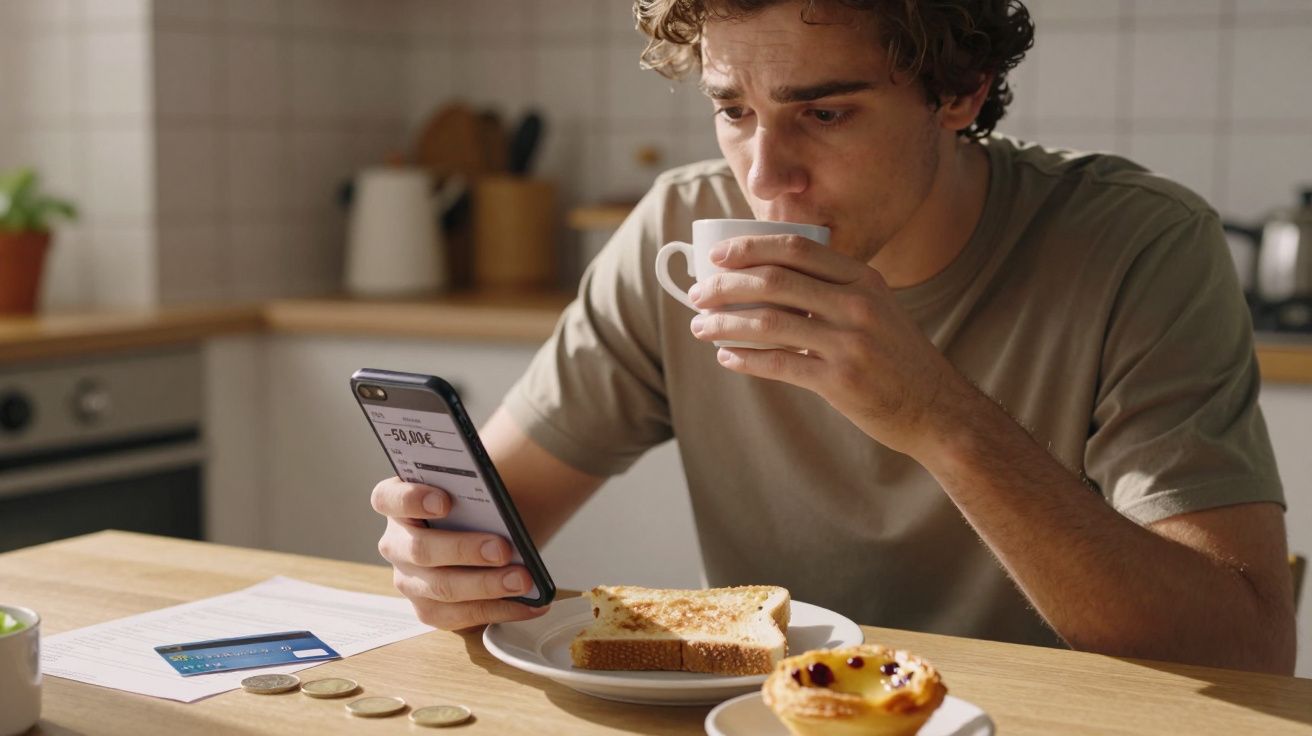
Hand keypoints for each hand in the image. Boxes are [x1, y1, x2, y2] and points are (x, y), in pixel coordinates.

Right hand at [372, 476, 549, 629]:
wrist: (487, 533)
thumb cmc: (477, 507)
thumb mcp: (474, 492)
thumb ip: (477, 490)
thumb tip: (501, 501)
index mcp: (398, 504)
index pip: (388, 499)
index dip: (411, 499)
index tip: (444, 501)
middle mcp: (397, 544)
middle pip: (420, 549)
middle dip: (464, 550)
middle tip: (503, 549)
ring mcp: (409, 580)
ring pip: (441, 588)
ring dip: (486, 586)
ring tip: (523, 580)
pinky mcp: (429, 610)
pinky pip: (461, 616)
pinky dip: (501, 609)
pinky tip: (530, 603)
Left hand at [686, 234, 973, 458]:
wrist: (937, 408)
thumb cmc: (896, 358)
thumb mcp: (877, 308)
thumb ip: (833, 291)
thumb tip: (766, 281)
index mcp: (863, 279)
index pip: (797, 248)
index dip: (750, 248)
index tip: (718, 256)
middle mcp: (857, 304)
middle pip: (774, 280)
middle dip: (726, 285)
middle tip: (698, 294)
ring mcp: (850, 343)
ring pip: (768, 322)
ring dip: (725, 323)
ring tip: (701, 326)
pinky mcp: (840, 381)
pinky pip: (778, 364)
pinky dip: (745, 359)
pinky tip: (727, 357)